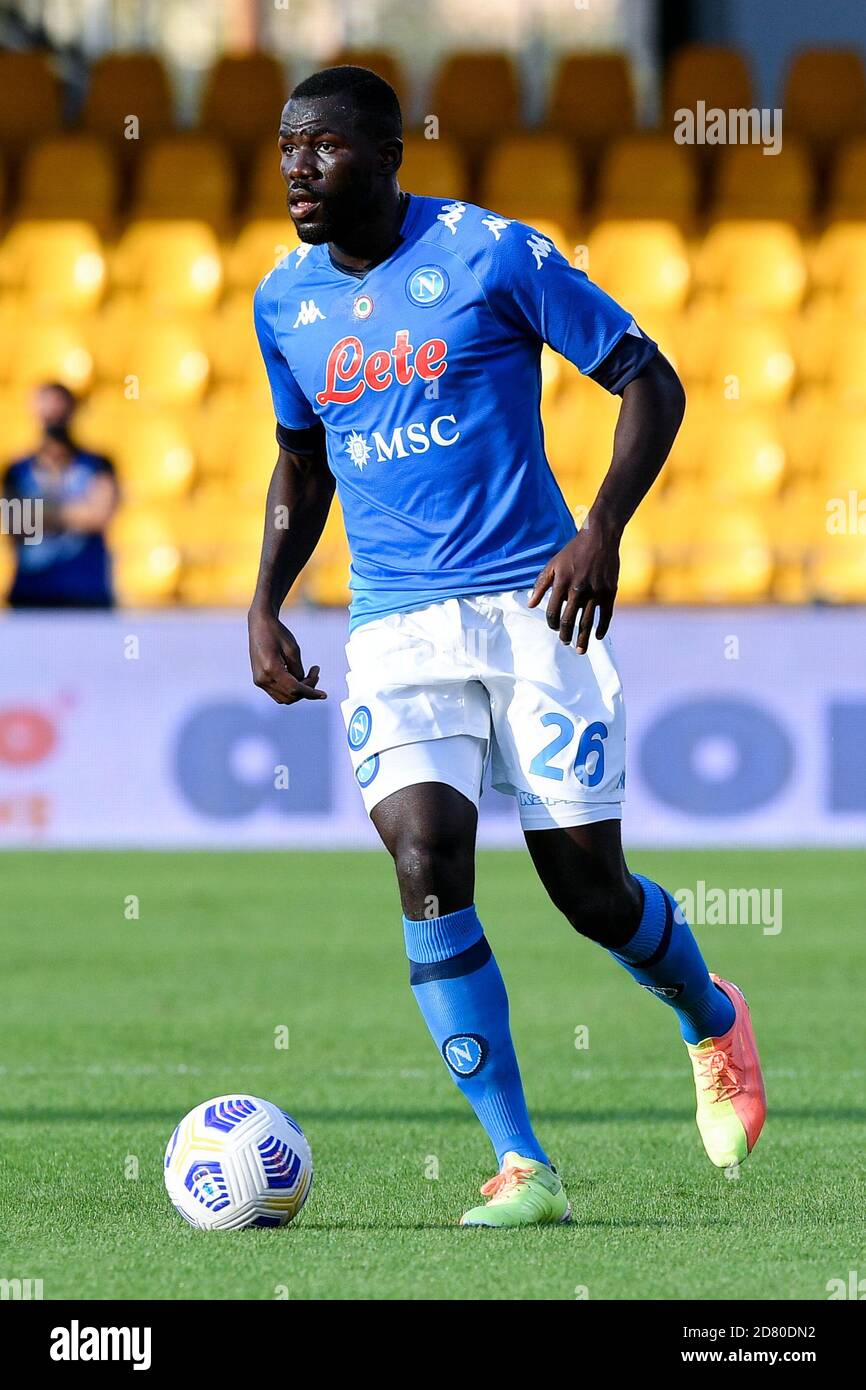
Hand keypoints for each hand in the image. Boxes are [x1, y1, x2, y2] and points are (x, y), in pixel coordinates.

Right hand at [248, 607, 326, 703]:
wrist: (259, 624)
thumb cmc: (278, 633)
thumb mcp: (293, 649)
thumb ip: (298, 670)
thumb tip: (304, 686)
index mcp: (271, 669)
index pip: (295, 689)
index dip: (311, 693)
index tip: (324, 695)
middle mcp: (262, 678)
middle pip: (290, 696)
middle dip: (306, 689)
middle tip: (316, 672)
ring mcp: (259, 681)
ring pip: (284, 698)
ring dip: (299, 691)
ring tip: (310, 675)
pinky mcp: (259, 680)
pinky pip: (278, 693)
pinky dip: (290, 690)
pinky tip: (297, 677)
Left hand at [528, 514, 620, 653]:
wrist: (600, 537)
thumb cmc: (573, 551)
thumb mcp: (553, 565)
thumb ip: (541, 585)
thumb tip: (530, 605)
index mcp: (561, 583)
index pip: (553, 612)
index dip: (552, 624)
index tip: (554, 629)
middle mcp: (578, 590)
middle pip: (569, 620)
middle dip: (565, 635)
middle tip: (565, 643)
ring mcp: (595, 591)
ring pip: (587, 622)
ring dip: (583, 638)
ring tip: (580, 650)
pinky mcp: (610, 591)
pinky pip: (606, 615)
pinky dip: (602, 628)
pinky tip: (597, 637)